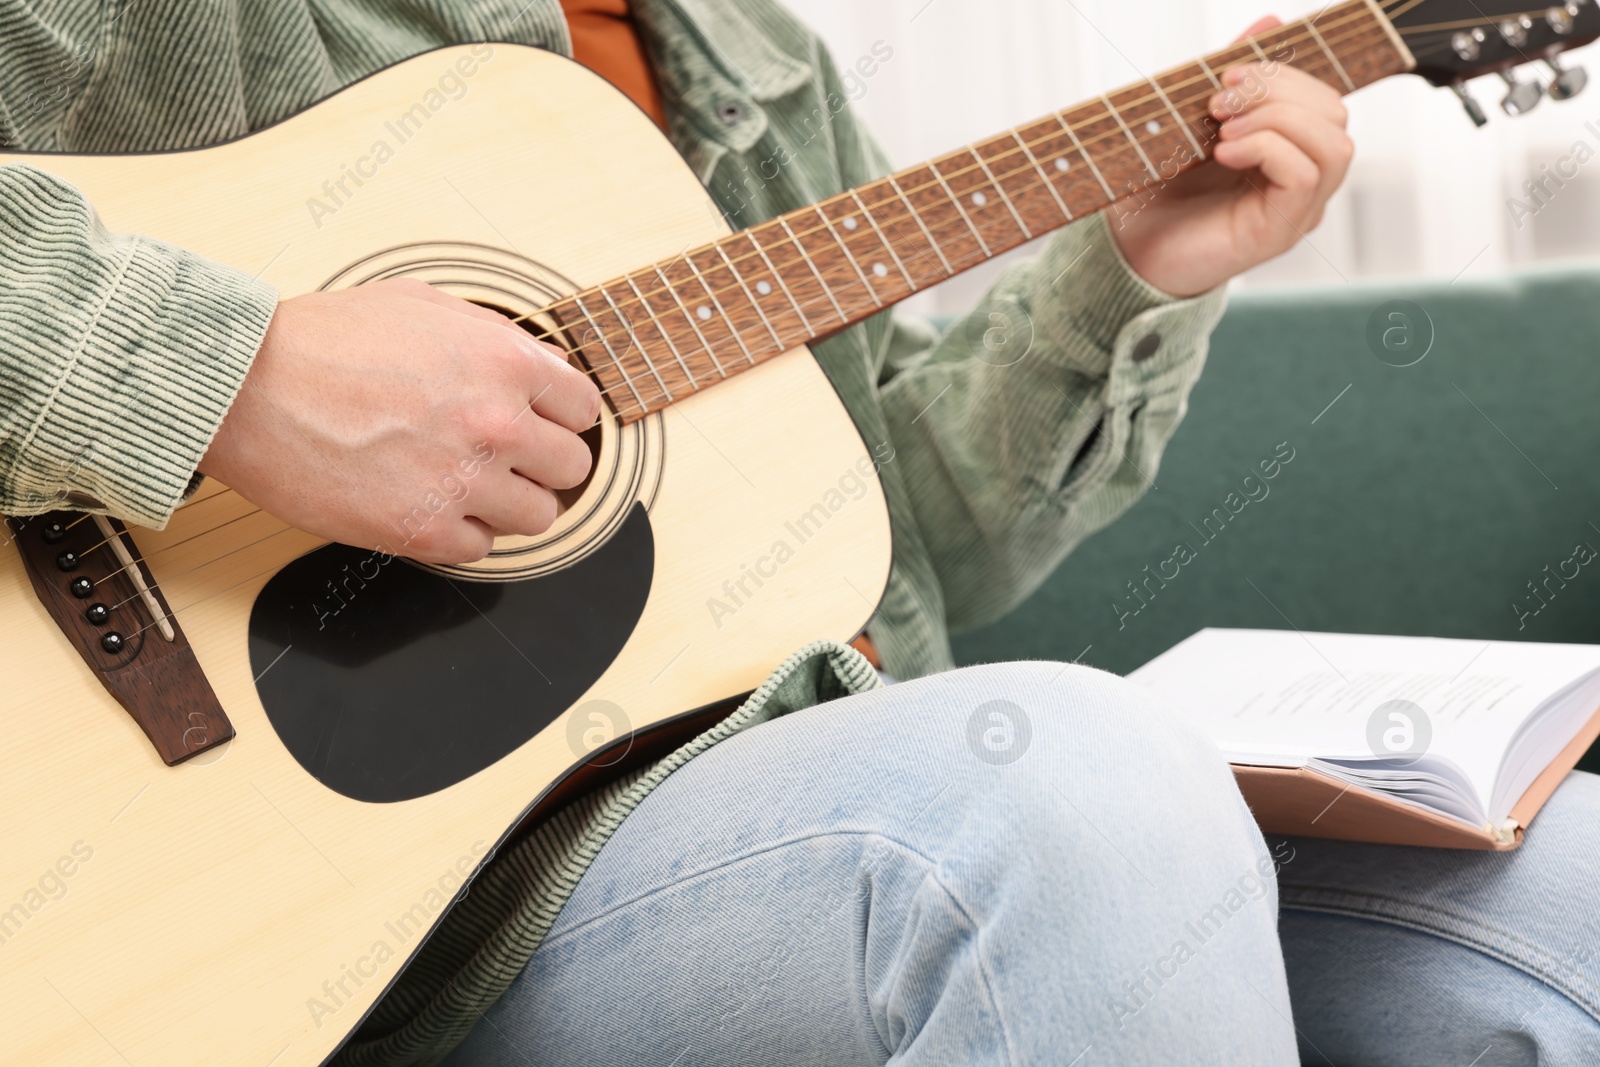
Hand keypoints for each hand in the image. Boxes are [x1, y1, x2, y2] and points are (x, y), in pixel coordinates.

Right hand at [200, 278, 599, 563]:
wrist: (245, 387)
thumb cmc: (320, 341)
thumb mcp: (421, 304)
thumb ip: (491, 335)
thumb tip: (536, 363)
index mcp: (505, 362)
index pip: (583, 408)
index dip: (560, 416)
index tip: (540, 424)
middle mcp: (497, 423)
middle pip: (572, 467)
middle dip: (541, 463)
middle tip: (505, 458)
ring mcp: (464, 482)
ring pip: (539, 517)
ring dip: (508, 503)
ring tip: (465, 485)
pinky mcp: (425, 531)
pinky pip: (481, 549)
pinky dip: (460, 533)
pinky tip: (428, 505)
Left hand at [1107, 16, 1354, 296]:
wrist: (1124, 252)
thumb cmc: (1155, 193)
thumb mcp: (1192, 121)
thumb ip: (1233, 77)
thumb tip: (1270, 20)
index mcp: (1287, 151)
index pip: (1321, 97)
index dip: (1283, 72)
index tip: (1226, 71)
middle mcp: (1300, 182)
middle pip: (1334, 114)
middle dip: (1279, 90)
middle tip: (1218, 100)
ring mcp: (1295, 210)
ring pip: (1333, 145)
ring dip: (1277, 119)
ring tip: (1222, 129)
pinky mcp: (1278, 232)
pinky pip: (1306, 176)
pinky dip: (1268, 149)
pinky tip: (1225, 151)